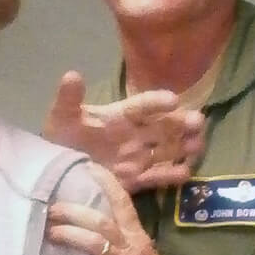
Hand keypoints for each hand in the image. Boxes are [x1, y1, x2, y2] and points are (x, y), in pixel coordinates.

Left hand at [43, 71, 204, 192]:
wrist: (57, 170)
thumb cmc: (61, 138)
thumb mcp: (61, 117)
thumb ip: (68, 99)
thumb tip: (71, 74)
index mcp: (120, 116)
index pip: (142, 105)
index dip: (156, 102)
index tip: (173, 100)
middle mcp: (134, 134)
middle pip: (163, 126)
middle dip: (181, 123)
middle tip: (198, 122)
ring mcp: (137, 157)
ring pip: (167, 149)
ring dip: (183, 146)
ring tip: (197, 145)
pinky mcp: (135, 179)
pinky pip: (157, 176)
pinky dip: (171, 175)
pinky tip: (185, 172)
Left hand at [47, 164, 175, 254]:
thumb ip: (127, 241)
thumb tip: (102, 226)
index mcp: (139, 237)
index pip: (123, 203)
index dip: (106, 183)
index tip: (88, 167)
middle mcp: (131, 248)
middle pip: (100, 220)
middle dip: (73, 212)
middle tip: (52, 208)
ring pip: (93, 241)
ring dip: (68, 234)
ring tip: (50, 233)